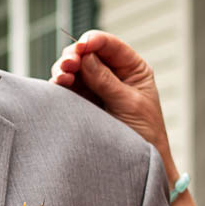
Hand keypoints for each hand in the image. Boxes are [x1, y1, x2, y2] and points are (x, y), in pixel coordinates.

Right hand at [51, 31, 176, 181]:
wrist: (139, 164)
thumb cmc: (145, 134)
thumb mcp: (129, 104)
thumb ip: (106, 80)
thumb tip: (85, 56)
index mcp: (132, 69)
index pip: (110, 45)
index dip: (93, 41)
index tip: (81, 46)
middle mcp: (111, 74)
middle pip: (87, 53)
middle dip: (74, 55)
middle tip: (68, 64)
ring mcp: (94, 88)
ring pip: (73, 69)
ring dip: (64, 68)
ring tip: (62, 76)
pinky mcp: (81, 102)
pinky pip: (66, 88)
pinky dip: (60, 83)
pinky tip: (59, 84)